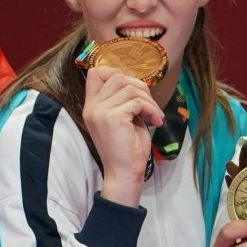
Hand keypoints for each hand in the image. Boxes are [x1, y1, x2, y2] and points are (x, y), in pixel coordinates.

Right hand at [82, 66, 163, 205]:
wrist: (124, 174)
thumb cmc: (127, 149)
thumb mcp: (123, 119)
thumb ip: (124, 100)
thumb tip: (138, 83)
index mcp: (92, 106)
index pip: (95, 72)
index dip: (118, 73)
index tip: (135, 89)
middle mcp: (92, 107)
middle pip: (117, 76)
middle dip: (139, 86)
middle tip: (150, 105)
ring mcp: (100, 111)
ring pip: (129, 88)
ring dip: (148, 100)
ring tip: (155, 116)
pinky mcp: (113, 118)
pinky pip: (137, 102)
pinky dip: (151, 109)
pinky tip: (155, 121)